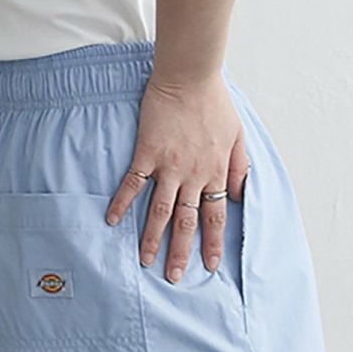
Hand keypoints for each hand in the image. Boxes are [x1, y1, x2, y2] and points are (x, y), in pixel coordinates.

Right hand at [106, 71, 248, 282]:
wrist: (190, 74)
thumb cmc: (214, 101)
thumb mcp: (238, 134)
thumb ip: (240, 167)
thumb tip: (239, 196)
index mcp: (216, 172)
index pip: (216, 216)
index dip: (212, 242)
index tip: (209, 265)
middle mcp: (194, 175)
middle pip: (188, 222)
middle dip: (182, 252)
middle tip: (175, 277)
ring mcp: (170, 166)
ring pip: (162, 211)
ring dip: (153, 238)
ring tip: (146, 261)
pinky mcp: (148, 153)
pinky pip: (133, 183)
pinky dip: (122, 203)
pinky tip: (112, 221)